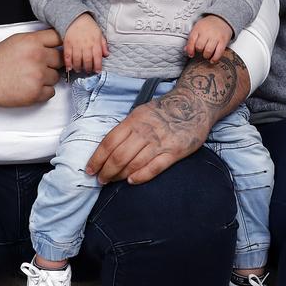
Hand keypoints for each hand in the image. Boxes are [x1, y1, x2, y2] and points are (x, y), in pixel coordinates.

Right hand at [0, 29, 62, 111]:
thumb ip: (37, 41)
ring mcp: (37, 76)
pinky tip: (29, 86)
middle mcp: (37, 57)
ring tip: (29, 77)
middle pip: (60, 59)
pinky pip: (51, 92)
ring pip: (56, 77)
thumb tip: (56, 43)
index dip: (60, 44)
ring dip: (46, 78)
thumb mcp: (17, 41)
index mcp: (33, 41)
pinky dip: (43, 92)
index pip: (60, 38)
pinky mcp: (35, 93)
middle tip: (37, 66)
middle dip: (51, 63)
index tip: (57, 49)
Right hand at [63, 13, 107, 72]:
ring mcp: (76, 44)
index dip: (98, 66)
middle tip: (88, 71)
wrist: (76, 18)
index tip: (97, 71)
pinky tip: (69, 68)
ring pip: (77, 60)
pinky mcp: (67, 44)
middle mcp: (86, 44)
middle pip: (87, 60)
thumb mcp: (99, 34)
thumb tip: (107, 55)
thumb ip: (103, 45)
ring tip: (79, 70)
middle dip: (88, 68)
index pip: (97, 57)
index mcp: (95, 42)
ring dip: (78, 67)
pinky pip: (67, 56)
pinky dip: (68, 63)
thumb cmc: (89, 26)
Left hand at [86, 50, 248, 184]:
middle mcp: (145, 131)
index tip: (90, 169)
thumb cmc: (165, 110)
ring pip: (134, 163)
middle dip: (106, 171)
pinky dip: (141, 176)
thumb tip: (109, 148)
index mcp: (134, 120)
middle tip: (101, 180)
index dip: (97, 158)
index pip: (109, 142)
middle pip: (119, 156)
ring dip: (119, 175)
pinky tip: (131, 181)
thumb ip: (127, 128)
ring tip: (112, 181)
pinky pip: (154, 167)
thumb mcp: (142, 112)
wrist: (194, 104)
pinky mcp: (174, 151)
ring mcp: (160, 142)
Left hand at [186, 15, 231, 61]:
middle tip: (201, 51)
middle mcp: (207, 32)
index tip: (191, 54)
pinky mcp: (223, 41)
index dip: (190, 49)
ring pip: (208, 51)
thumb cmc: (208, 25)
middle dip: (199, 51)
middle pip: (199, 46)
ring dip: (206, 56)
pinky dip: (215, 58)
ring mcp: (216, 36)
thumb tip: (186, 50)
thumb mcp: (197, 28)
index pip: (191, 40)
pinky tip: (212, 60)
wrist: (221, 19)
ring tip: (206, 55)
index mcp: (198, 28)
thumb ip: (191, 39)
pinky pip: (219, 52)